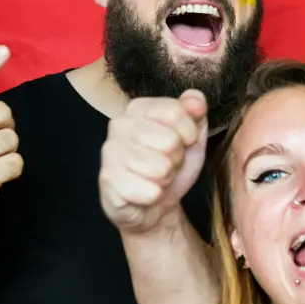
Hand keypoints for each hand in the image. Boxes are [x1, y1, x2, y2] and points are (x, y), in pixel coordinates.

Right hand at [98, 90, 207, 233]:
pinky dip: (155, 196)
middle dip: (176, 158)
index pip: (175, 112)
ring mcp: (110, 152)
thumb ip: (196, 111)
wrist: (154, 204)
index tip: (183, 142)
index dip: (189, 134)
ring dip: (166, 178)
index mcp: (139, 108)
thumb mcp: (192, 135)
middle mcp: (119, 125)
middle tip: (166, 162)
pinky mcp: (108, 181)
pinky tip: (145, 191)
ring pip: (161, 168)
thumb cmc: (171, 163)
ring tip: (156, 176)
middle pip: (170, 141)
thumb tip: (196, 100)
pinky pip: (150, 191)